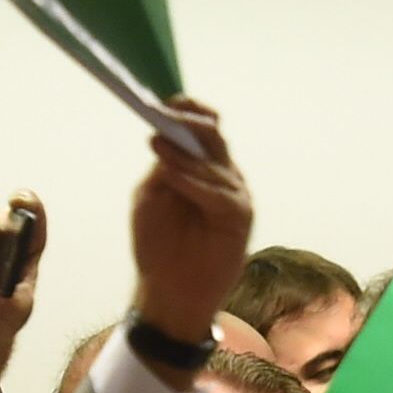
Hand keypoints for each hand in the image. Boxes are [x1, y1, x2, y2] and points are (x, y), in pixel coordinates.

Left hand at [128, 101, 253, 370]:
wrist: (170, 291)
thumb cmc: (158, 244)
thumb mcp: (152, 195)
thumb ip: (164, 167)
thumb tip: (166, 135)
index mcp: (200, 166)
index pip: (202, 127)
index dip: (188, 109)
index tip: (165, 101)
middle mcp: (221, 175)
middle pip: (213, 136)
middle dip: (189, 122)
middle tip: (165, 115)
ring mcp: (233, 196)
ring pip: (216, 162)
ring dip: (185, 155)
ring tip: (158, 149)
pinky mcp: (240, 219)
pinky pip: (221, 193)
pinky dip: (195, 183)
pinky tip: (173, 176)